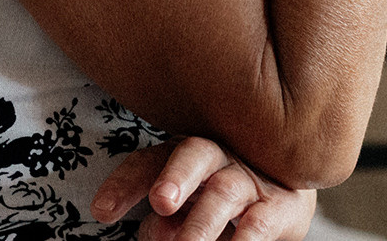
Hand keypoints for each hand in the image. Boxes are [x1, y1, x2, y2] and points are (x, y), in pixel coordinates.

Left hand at [92, 137, 315, 240]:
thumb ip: (162, 222)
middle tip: (161, 201)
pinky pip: (262, 221)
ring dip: (203, 221)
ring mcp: (249, 179)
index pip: (148, 163)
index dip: (125, 185)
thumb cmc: (218, 199)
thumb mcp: (182, 207)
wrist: (285, 194)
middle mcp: (217, 157)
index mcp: (182, 154)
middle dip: (176, 177)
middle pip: (194, 154)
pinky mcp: (281, 206)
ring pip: (225, 191)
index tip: (102, 211)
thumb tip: (159, 232)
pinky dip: (245, 239)